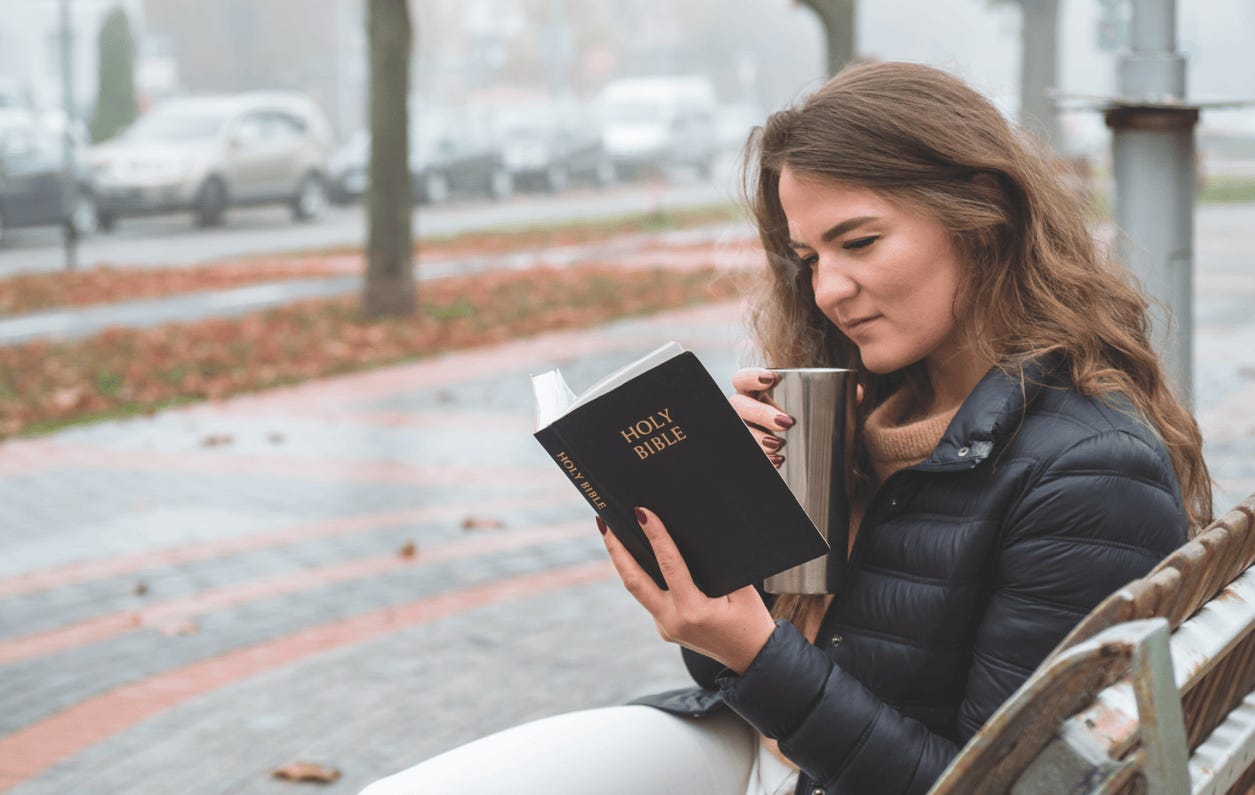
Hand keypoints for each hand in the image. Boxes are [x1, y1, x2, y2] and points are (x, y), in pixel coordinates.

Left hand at [599, 507, 776, 674]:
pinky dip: (642, 575)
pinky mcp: (664, 628)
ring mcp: (665, 627)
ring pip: (637, 590)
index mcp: (693, 611)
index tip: (642, 513)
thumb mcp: (744, 591)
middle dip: (616, 550)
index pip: (668, 565)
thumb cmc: (752, 623)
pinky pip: (649, 597)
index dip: (655, 536)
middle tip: (604, 523)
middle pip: (634, 581)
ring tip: (612, 533)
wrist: (752, 659)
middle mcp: (672, 621)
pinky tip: (637, 556)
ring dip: (623, 561)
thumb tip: (698, 537)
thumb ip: (722, 567)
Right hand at [729, 368, 864, 468]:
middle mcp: (746, 410)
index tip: (771, 379)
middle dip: (759, 412)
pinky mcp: (751, 450)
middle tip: (785, 422)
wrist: (809, 456)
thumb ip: (841, 398)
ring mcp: (746, 430)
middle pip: (738, 405)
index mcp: (758, 393)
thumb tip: (857, 391)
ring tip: (778, 446)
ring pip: (740, 430)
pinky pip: (748, 454)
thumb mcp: (824, 410)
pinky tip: (777, 462)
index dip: (750, 376)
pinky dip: (762, 458)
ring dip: (757, 438)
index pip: (742, 379)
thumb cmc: (811, 423)